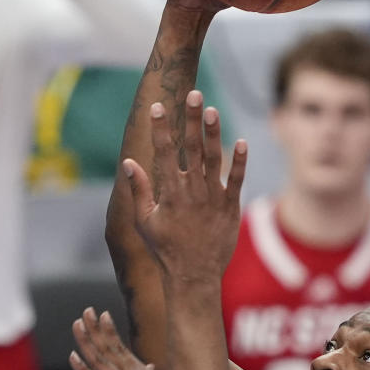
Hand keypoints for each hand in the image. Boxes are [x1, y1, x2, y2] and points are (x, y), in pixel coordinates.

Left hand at [71, 308, 162, 369]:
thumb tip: (150, 366)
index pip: (121, 348)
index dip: (109, 330)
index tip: (101, 314)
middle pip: (110, 348)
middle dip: (96, 328)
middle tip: (86, 310)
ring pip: (102, 361)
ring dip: (88, 341)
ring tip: (78, 324)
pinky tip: (73, 358)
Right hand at [123, 91, 246, 282]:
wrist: (194, 277)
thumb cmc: (166, 250)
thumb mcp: (145, 222)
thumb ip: (139, 191)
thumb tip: (129, 162)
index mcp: (170, 194)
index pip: (164, 153)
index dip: (161, 128)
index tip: (159, 106)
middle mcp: (192, 192)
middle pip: (192, 148)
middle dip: (191, 119)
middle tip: (193, 93)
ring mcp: (213, 198)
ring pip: (214, 159)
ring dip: (214, 133)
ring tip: (212, 109)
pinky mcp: (230, 208)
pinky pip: (237, 180)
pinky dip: (239, 161)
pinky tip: (240, 141)